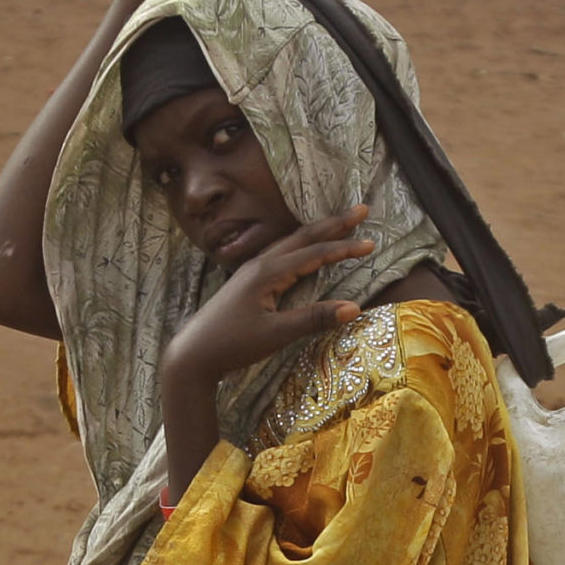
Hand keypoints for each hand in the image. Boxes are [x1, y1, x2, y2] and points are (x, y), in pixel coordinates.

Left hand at [164, 209, 374, 391]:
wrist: (192, 355)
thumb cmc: (232, 345)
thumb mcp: (276, 334)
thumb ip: (314, 318)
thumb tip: (354, 307)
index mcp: (267, 272)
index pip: (314, 253)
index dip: (344, 248)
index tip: (371, 242)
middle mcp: (260, 265)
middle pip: (302, 236)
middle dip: (334, 224)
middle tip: (362, 209)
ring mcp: (251, 272)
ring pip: (290, 243)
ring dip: (317, 233)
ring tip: (340, 224)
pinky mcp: (247, 283)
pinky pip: (281, 255)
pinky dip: (301, 247)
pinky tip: (305, 251)